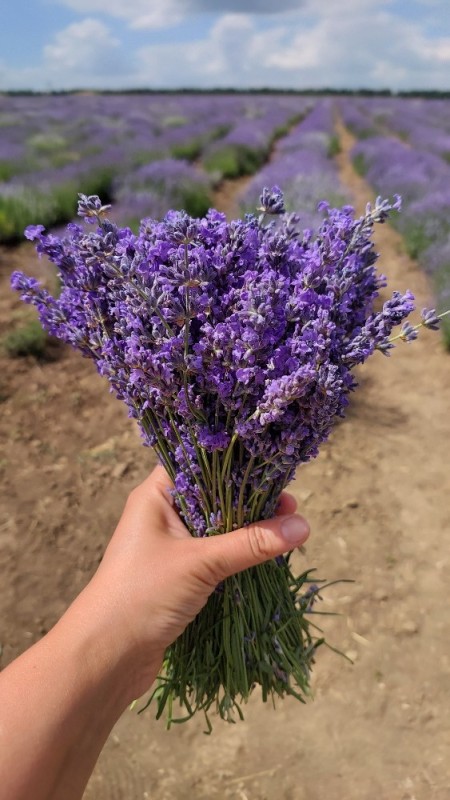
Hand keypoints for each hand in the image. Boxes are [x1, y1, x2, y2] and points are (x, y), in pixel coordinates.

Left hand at [83, 465, 309, 699]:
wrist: (105, 656)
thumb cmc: (142, 594)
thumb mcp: (200, 563)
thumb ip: (251, 543)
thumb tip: (303, 526)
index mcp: (156, 496)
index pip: (199, 463)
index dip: (236, 465)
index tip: (273, 471)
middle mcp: (162, 515)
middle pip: (214, 496)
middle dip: (251, 502)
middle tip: (290, 507)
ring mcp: (170, 547)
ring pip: (217, 529)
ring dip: (247, 531)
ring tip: (286, 531)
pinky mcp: (178, 576)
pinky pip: (215, 556)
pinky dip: (238, 556)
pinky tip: (265, 558)